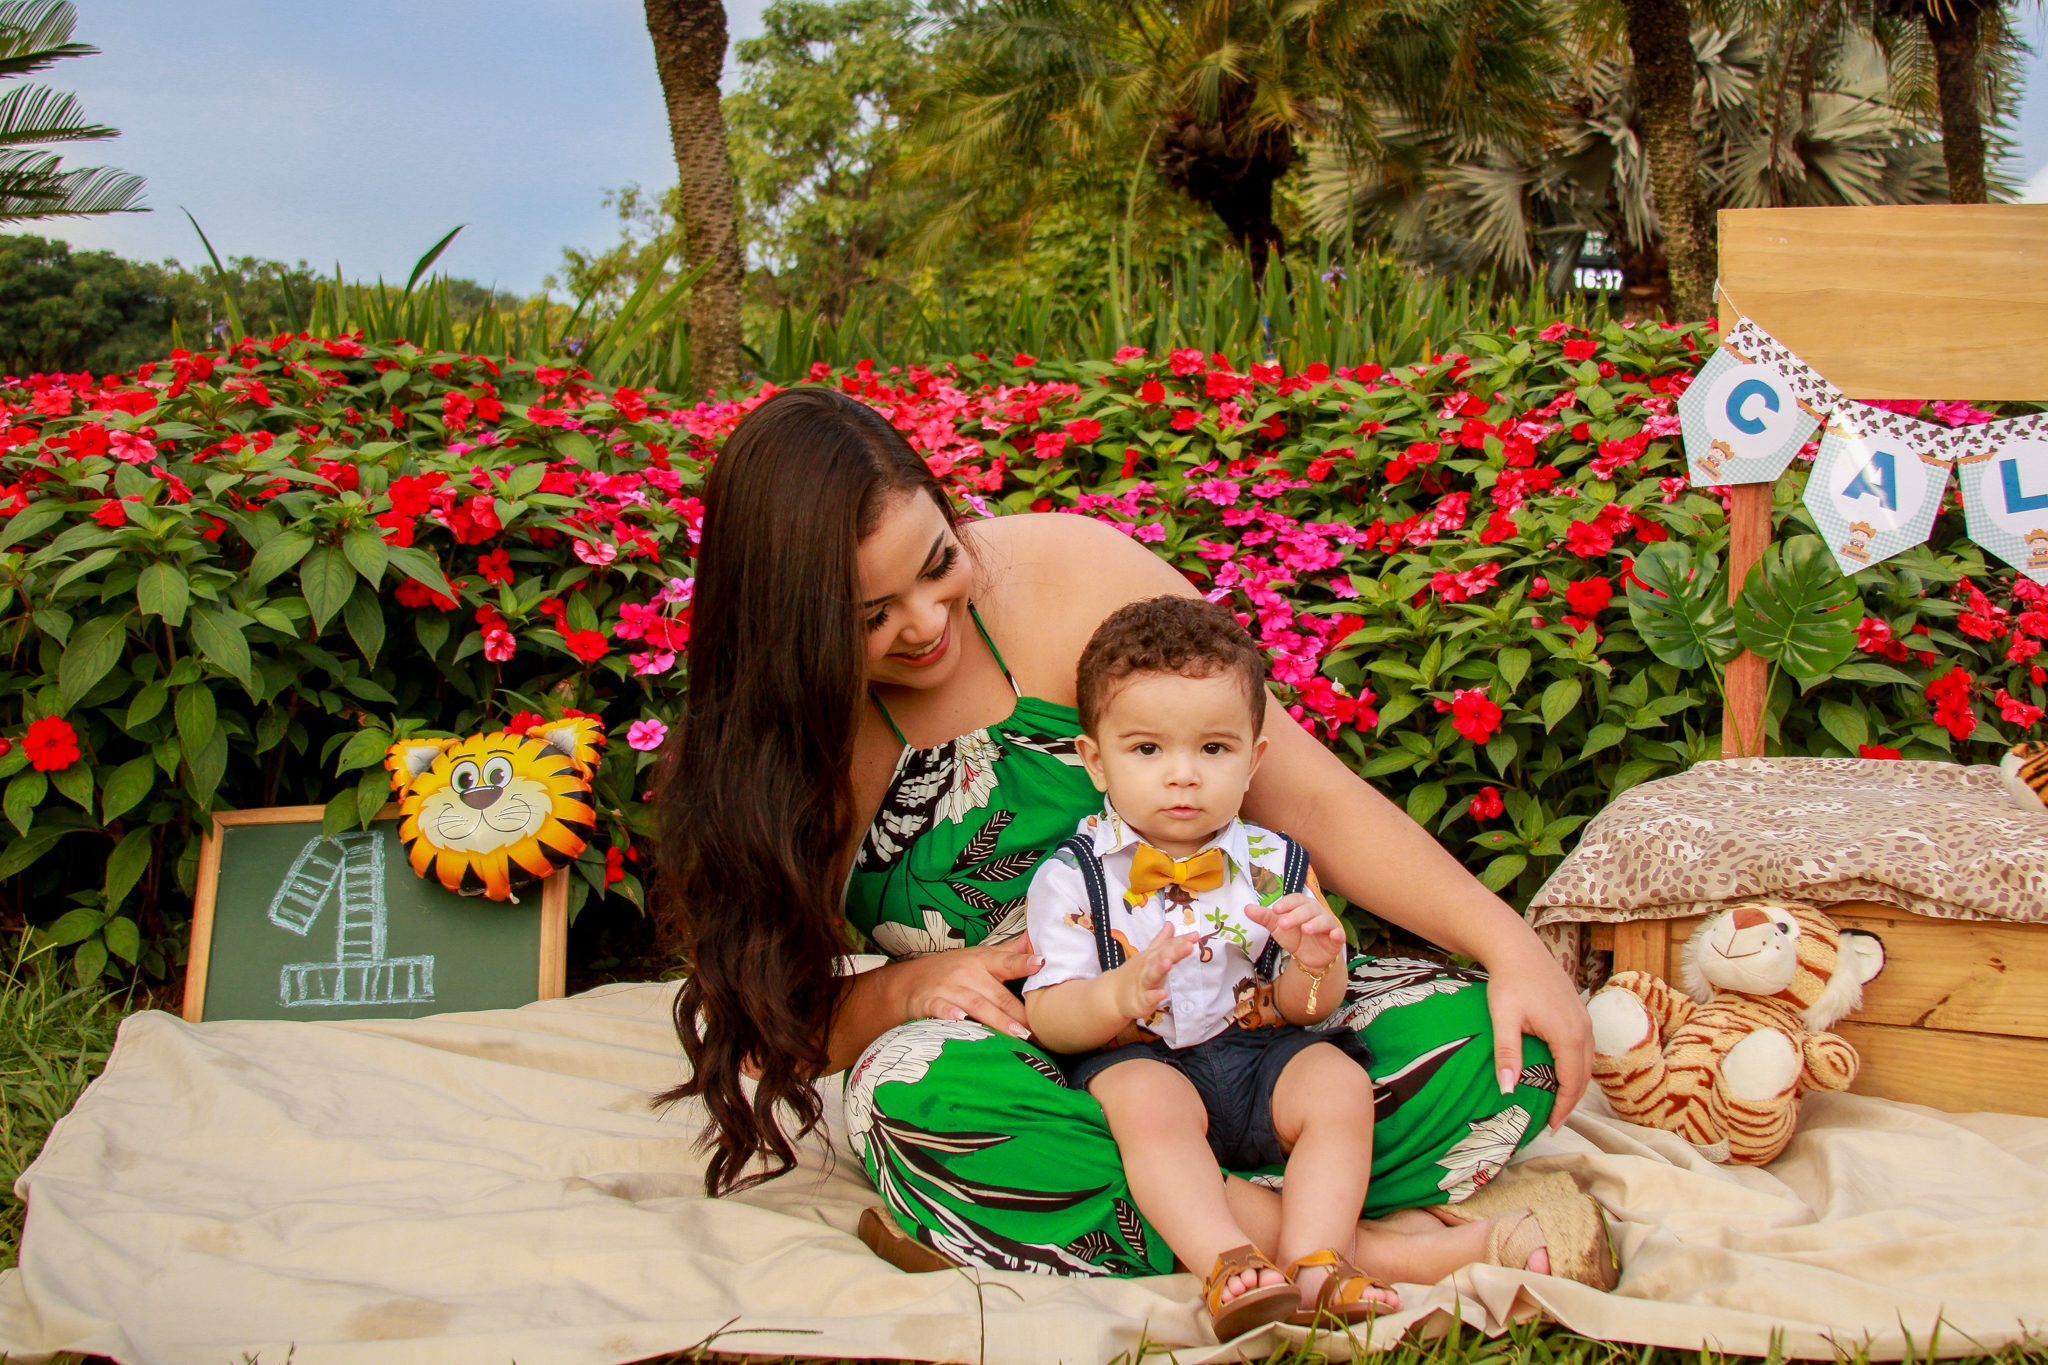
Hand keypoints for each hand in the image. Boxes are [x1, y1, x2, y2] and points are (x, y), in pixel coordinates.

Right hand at [896, 939, 1044, 1040]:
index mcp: (982, 961)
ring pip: (976, 1004)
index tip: (1040, 963)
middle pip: (996, 994)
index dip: (1022, 962)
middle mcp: (967, 973)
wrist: (907, 982)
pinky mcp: (929, 1002)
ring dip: (997, 1019)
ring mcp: (947, 987)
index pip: (1006, 962)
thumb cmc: (951, 970)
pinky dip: (950, 1014)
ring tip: (1017, 1033)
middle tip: (1037, 1027)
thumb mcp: (979, 957)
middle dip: (1017, 1011)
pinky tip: (961, 1020)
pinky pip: (941, 1008)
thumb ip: (1008, 954)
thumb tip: (1035, 942)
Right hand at [1108, 924, 1193, 1020]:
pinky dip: (1155, 996)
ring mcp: (1144, 983)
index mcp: (1152, 956)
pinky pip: (1148, 998)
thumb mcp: (1149, 955)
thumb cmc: (1137, 973)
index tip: (1196, 935)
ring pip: (1152, 975)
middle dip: (1175, 951)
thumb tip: (1170, 924)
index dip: (1182, 940)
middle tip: (1188, 945)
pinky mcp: (1141, 1000)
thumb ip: (1162, 941)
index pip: (1168, 946)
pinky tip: (1163, 993)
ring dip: (1160, 969)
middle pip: (1161, 957)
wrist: (1115, 994)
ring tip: (1169, 963)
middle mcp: (1148, 967)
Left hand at [1244, 893, 1346, 971]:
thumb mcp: (1278, 927)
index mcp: (1303, 905)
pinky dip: (1337, 933)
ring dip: (1315, 923)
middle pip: (1308, 909)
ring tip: (1305, 929)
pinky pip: (1339, 934)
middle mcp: (1317, 912)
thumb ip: (1265, 917)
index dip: (1287, 903)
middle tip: (1284, 924)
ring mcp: (1328, 924)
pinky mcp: (1336, 938)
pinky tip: (1334, 935)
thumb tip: (1246, 908)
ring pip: (1323, 920)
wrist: (1309, 957)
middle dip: (1296, 915)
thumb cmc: (1295, 936)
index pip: (1296, 899)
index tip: (1275, 910)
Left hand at [1482, 937, 1592, 1128]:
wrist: (1518, 949)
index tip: (1550, 1127)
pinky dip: (1576, 1066)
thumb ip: (1507, 1054)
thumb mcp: (1504, 1019)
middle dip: (1571, 1101)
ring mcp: (1585, 1019)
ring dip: (1575, 1084)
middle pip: (1584, 1076)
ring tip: (1557, 1101)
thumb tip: (1508, 1090)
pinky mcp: (1580, 1012)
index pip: (1572, 1083)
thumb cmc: (1509, 983)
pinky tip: (1560, 1072)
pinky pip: (1584, 1048)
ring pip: (1587, 1062)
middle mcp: (1583, 1029)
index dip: (1563, 1108)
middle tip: (1553, 1121)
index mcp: (1568, 1035)